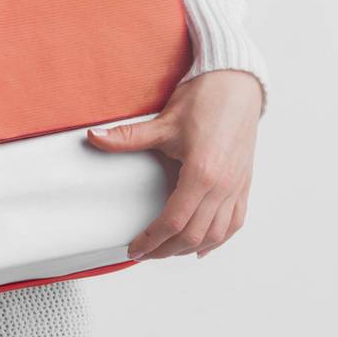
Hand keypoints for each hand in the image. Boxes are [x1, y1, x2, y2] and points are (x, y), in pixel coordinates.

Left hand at [86, 69, 262, 260]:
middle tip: (145, 253)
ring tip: (168, 251)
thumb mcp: (164, 122)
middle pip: (193, 235)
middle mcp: (222, 185)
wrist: (237, 83)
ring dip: (190, 248)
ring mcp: (236, 186)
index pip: (173, 221)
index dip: (151, 240)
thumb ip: (127, 136)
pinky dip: (219, 239)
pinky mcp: (244, 183)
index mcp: (201, 173)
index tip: (135, 248)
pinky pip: (235, 222)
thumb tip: (93, 136)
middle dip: (166, 250)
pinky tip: (204, 246)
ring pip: (215, 234)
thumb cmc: (205, 99)